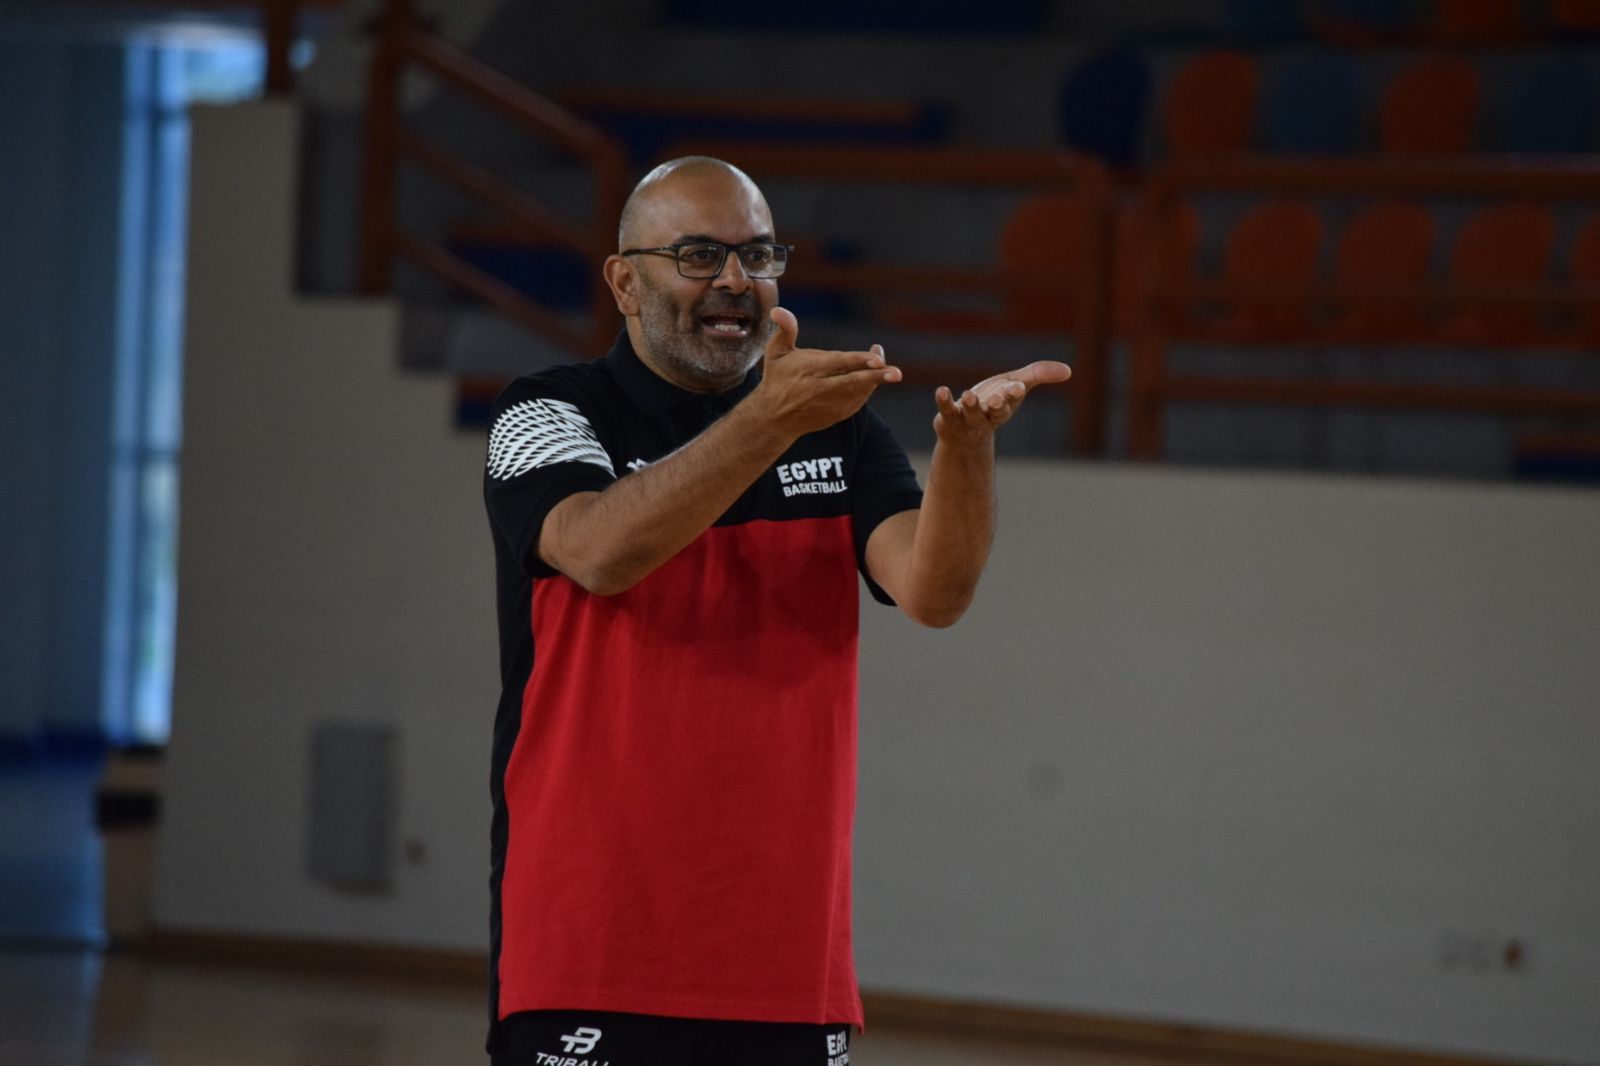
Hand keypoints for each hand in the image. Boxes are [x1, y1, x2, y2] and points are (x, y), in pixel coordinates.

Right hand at [747, 307, 901, 436]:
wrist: (775, 418)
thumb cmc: (777, 379)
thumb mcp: (775, 353)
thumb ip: (784, 330)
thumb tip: (778, 309)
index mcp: (810, 370)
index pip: (839, 363)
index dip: (860, 361)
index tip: (878, 358)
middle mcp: (822, 388)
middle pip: (853, 381)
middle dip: (876, 376)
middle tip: (897, 373)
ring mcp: (831, 403)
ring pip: (859, 392)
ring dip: (876, 382)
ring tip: (892, 372)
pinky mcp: (837, 414)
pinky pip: (857, 402)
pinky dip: (867, 390)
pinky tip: (876, 377)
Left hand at [933, 361, 1071, 443]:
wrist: (965, 434)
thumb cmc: (994, 404)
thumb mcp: (1015, 385)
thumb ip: (1039, 375)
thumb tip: (1069, 370)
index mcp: (1006, 405)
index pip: (1012, 400)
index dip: (1014, 394)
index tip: (1017, 388)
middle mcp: (988, 414)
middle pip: (995, 411)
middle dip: (998, 405)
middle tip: (998, 398)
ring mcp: (968, 418)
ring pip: (972, 412)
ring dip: (971, 405)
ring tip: (968, 394)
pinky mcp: (948, 418)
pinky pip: (946, 411)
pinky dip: (943, 401)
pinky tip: (941, 391)